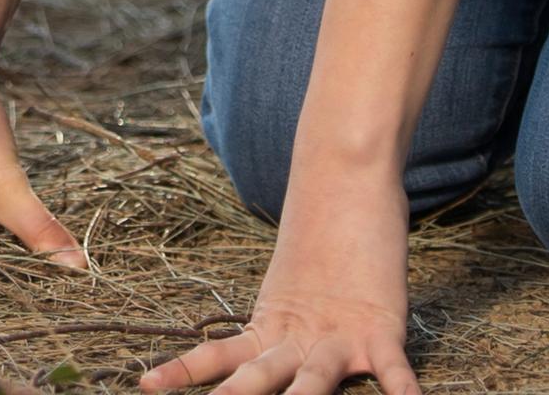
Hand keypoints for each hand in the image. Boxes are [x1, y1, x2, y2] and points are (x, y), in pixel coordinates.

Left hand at [142, 164, 414, 394]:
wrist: (346, 174)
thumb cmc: (322, 230)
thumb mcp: (294, 283)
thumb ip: (284, 320)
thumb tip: (270, 340)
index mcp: (271, 323)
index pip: (219, 353)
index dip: (183, 371)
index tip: (145, 386)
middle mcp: (299, 335)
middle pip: (261, 373)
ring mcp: (340, 333)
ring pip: (317, 378)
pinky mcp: (382, 325)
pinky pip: (393, 366)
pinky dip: (403, 388)